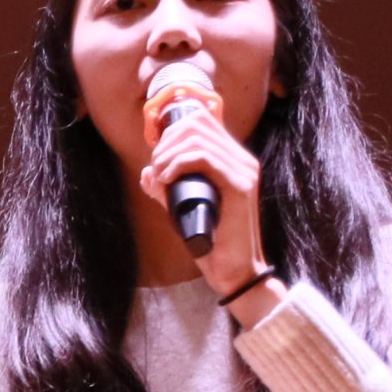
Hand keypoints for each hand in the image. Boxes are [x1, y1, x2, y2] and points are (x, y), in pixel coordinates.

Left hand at [143, 93, 268, 296]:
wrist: (233, 271)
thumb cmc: (209, 241)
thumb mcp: (181, 208)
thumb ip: (167, 189)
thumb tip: (147, 172)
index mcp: (233, 159)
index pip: (202, 119)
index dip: (171, 131)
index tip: (157, 157)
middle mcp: (242, 159)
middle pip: (197, 123)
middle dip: (166, 143)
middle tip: (156, 170)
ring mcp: (244, 170)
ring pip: (198, 139)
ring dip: (168, 155)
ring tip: (160, 178)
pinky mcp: (240, 186)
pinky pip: (204, 158)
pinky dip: (178, 164)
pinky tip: (167, 179)